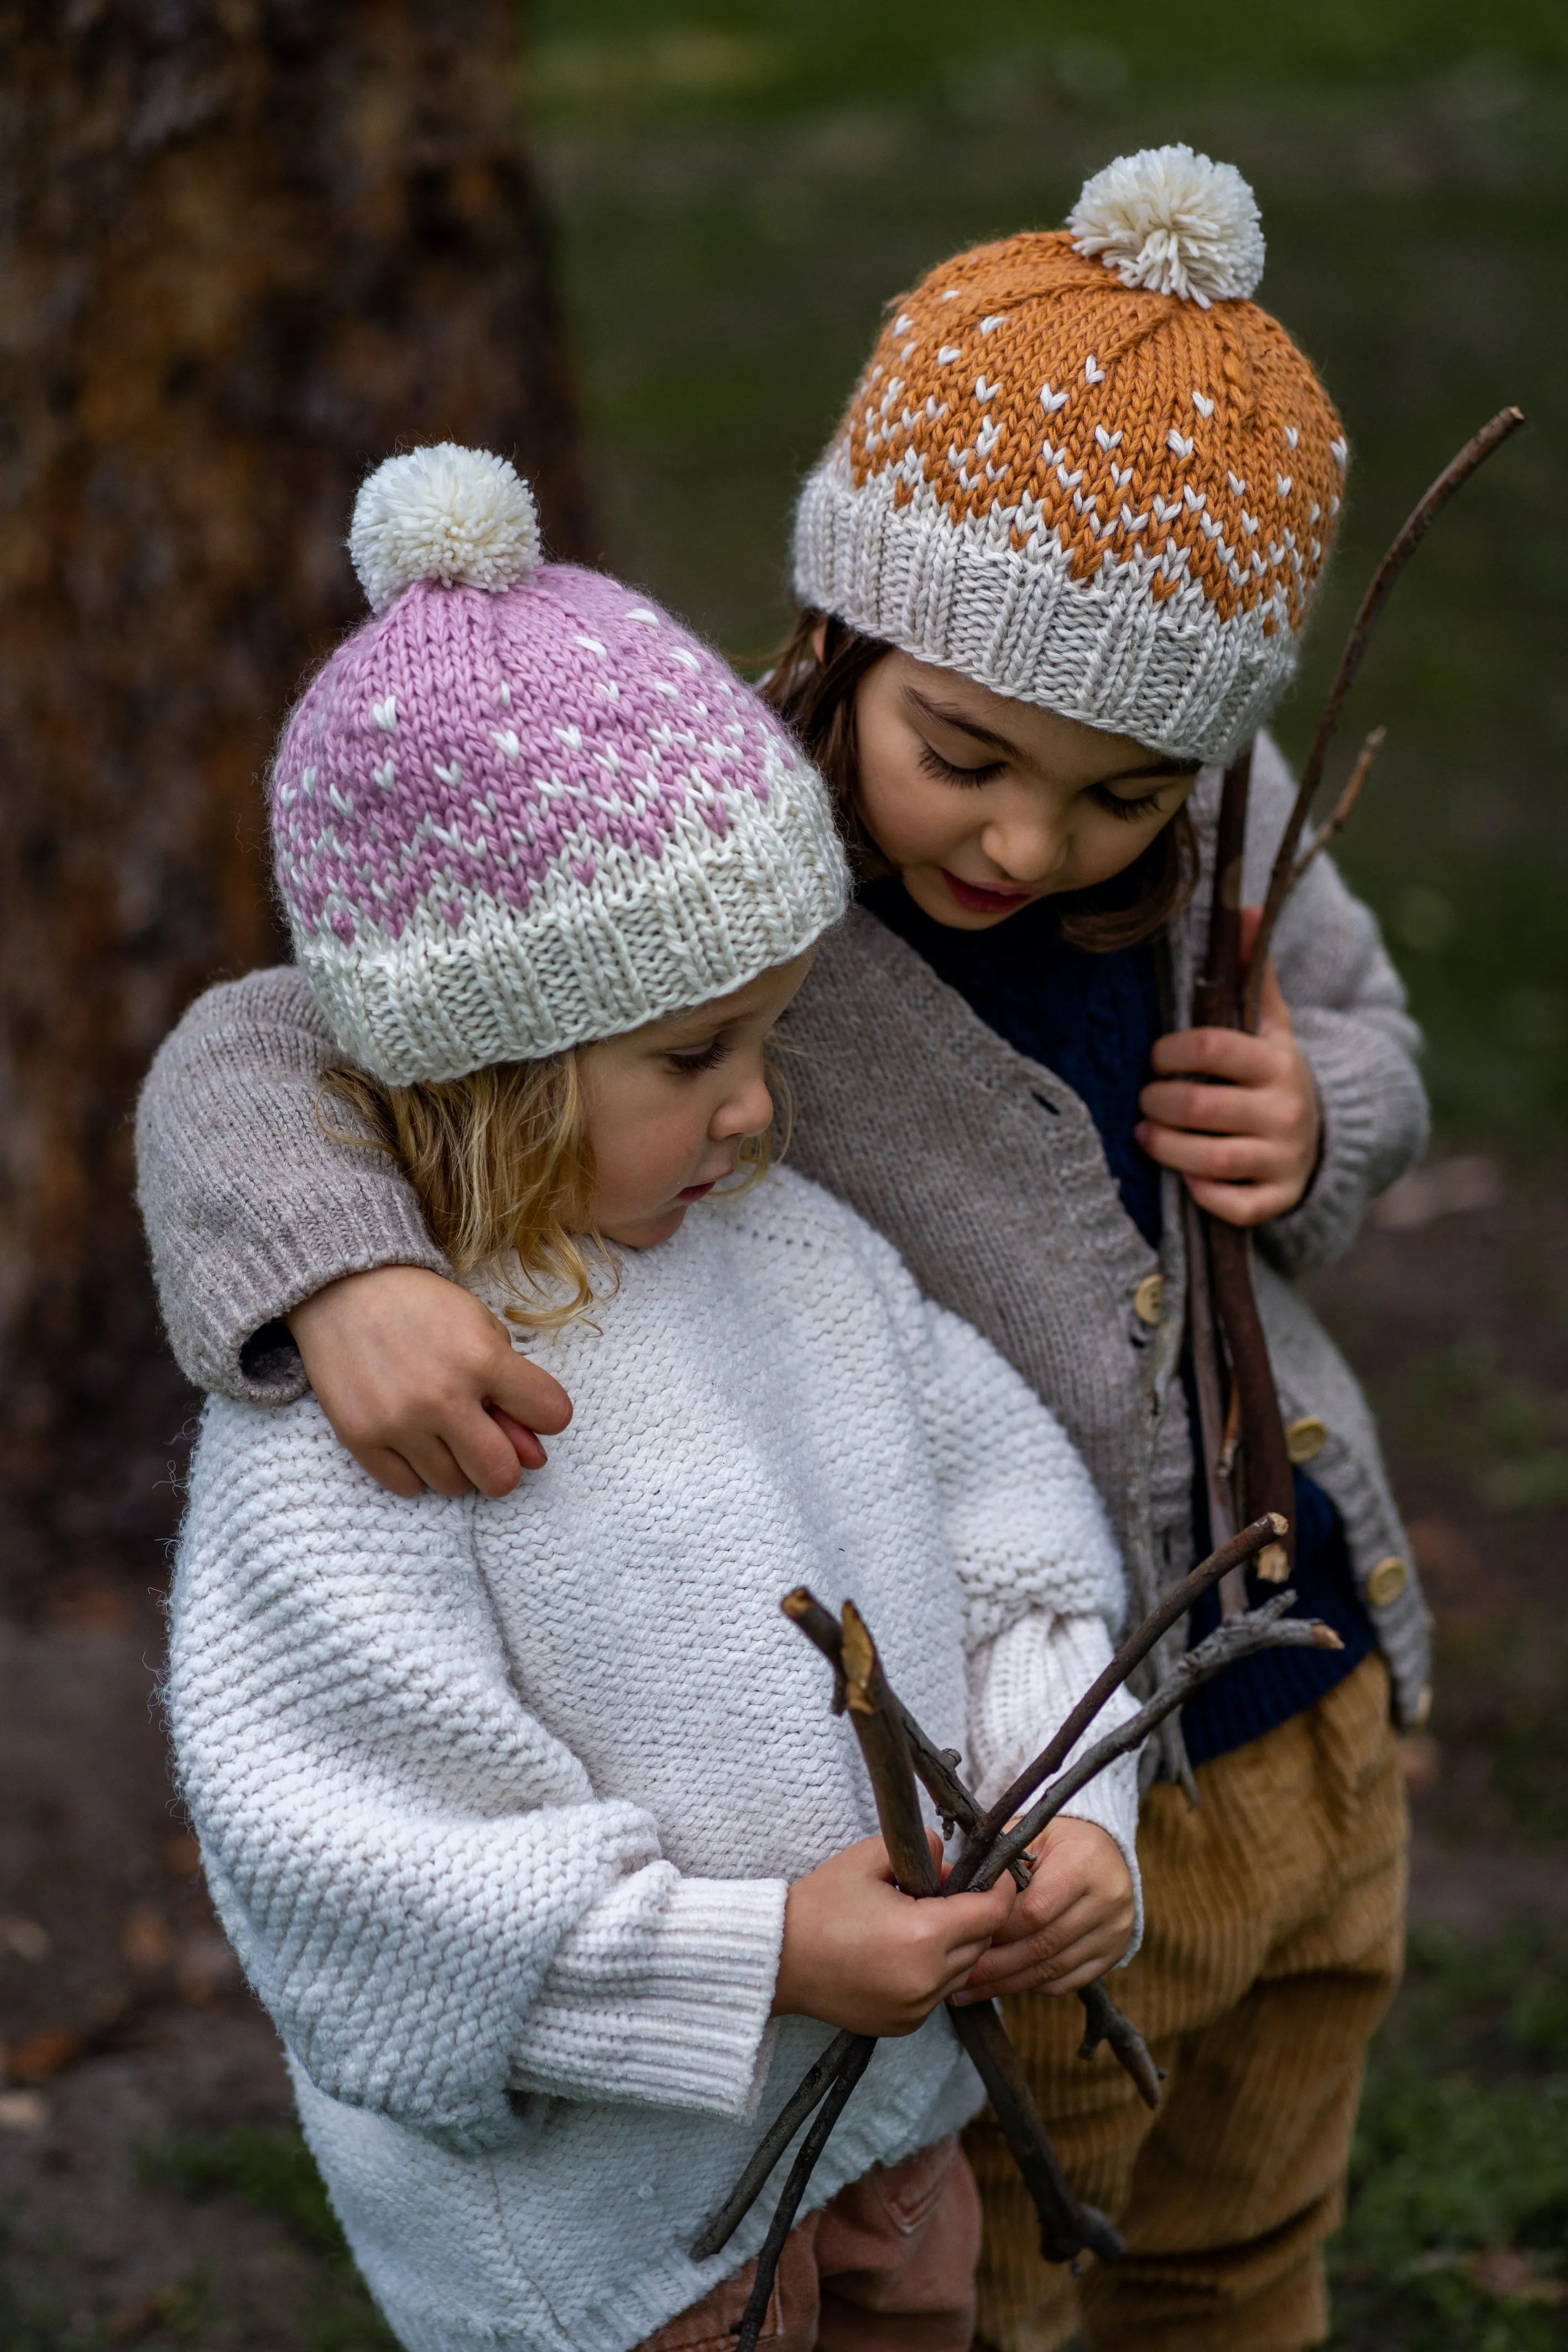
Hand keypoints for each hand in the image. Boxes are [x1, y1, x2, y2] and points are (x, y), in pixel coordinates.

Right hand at [286, 1266, 571, 1499]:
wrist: (344, 1290)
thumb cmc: (422, 1307)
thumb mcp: (482, 1327)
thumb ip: (515, 1388)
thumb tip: (534, 1456)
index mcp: (483, 1358)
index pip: (552, 1415)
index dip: (544, 1416)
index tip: (525, 1409)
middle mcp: (443, 1397)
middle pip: (501, 1476)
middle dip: (503, 1464)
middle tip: (486, 1442)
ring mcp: (399, 1423)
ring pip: (453, 1485)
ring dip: (456, 1465)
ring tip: (441, 1429)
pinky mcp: (360, 1439)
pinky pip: (407, 1487)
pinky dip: (415, 1470)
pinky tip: (411, 1438)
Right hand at [772, 1833, 1015, 2037]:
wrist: (779, 1959)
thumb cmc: (821, 1905)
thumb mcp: (869, 1858)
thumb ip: (921, 1848)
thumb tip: (950, 1860)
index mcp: (924, 1935)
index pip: (992, 1912)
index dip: (1001, 1888)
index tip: (998, 1873)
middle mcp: (927, 1979)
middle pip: (982, 1942)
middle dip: (976, 1914)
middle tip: (947, 1891)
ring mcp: (917, 2009)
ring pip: (963, 1971)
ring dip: (956, 1945)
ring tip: (921, 1920)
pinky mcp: (904, 2025)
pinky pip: (938, 1993)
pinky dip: (933, 1972)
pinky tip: (903, 1951)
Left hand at [952, 1818, 1133, 2001]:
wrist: (1104, 1852)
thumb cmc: (1056, 1842)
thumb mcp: (1029, 1837)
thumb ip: (999, 1866)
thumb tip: (959, 1903)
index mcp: (1083, 1862)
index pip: (1034, 1910)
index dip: (997, 1927)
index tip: (965, 1936)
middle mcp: (1107, 1899)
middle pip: (1042, 1945)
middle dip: (995, 1965)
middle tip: (959, 1974)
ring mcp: (1114, 1931)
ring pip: (1053, 1969)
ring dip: (1008, 1983)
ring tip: (971, 1989)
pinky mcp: (1114, 1953)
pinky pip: (1068, 1981)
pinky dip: (1033, 1985)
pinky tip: (1005, 1985)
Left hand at [1136, 907, 1321, 1226]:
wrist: (1320, 1134)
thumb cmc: (1271, 1072)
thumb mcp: (1269, 1023)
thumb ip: (1253, 972)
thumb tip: (1245, 909)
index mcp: (1277, 1060)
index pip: (1212, 1049)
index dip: (1169, 1052)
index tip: (1156, 1056)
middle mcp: (1285, 1110)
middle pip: (1202, 1107)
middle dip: (1159, 1103)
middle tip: (1144, 1099)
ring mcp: (1282, 1158)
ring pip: (1211, 1159)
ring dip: (1166, 1148)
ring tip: (1145, 1134)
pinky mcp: (1277, 1198)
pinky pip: (1234, 1206)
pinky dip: (1203, 1194)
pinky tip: (1184, 1177)